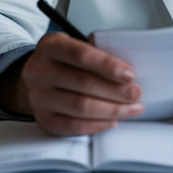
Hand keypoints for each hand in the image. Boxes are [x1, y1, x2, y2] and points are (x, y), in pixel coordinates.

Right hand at [0, 33, 144, 135]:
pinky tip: (113, 120)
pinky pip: (74, 126)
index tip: (130, 75)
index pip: (81, 55)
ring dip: (112, 110)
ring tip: (132, 109)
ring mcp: (38, 97)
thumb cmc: (64, 62)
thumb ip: (96, 54)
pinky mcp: (43, 119)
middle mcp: (39, 71)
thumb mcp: (74, 46)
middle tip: (136, 94)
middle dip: (116, 91)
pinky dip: (97, 125)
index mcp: (50, 46)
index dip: (108, 66)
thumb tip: (128, 73)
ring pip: (80, 107)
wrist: (35, 80)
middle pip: (83, 83)